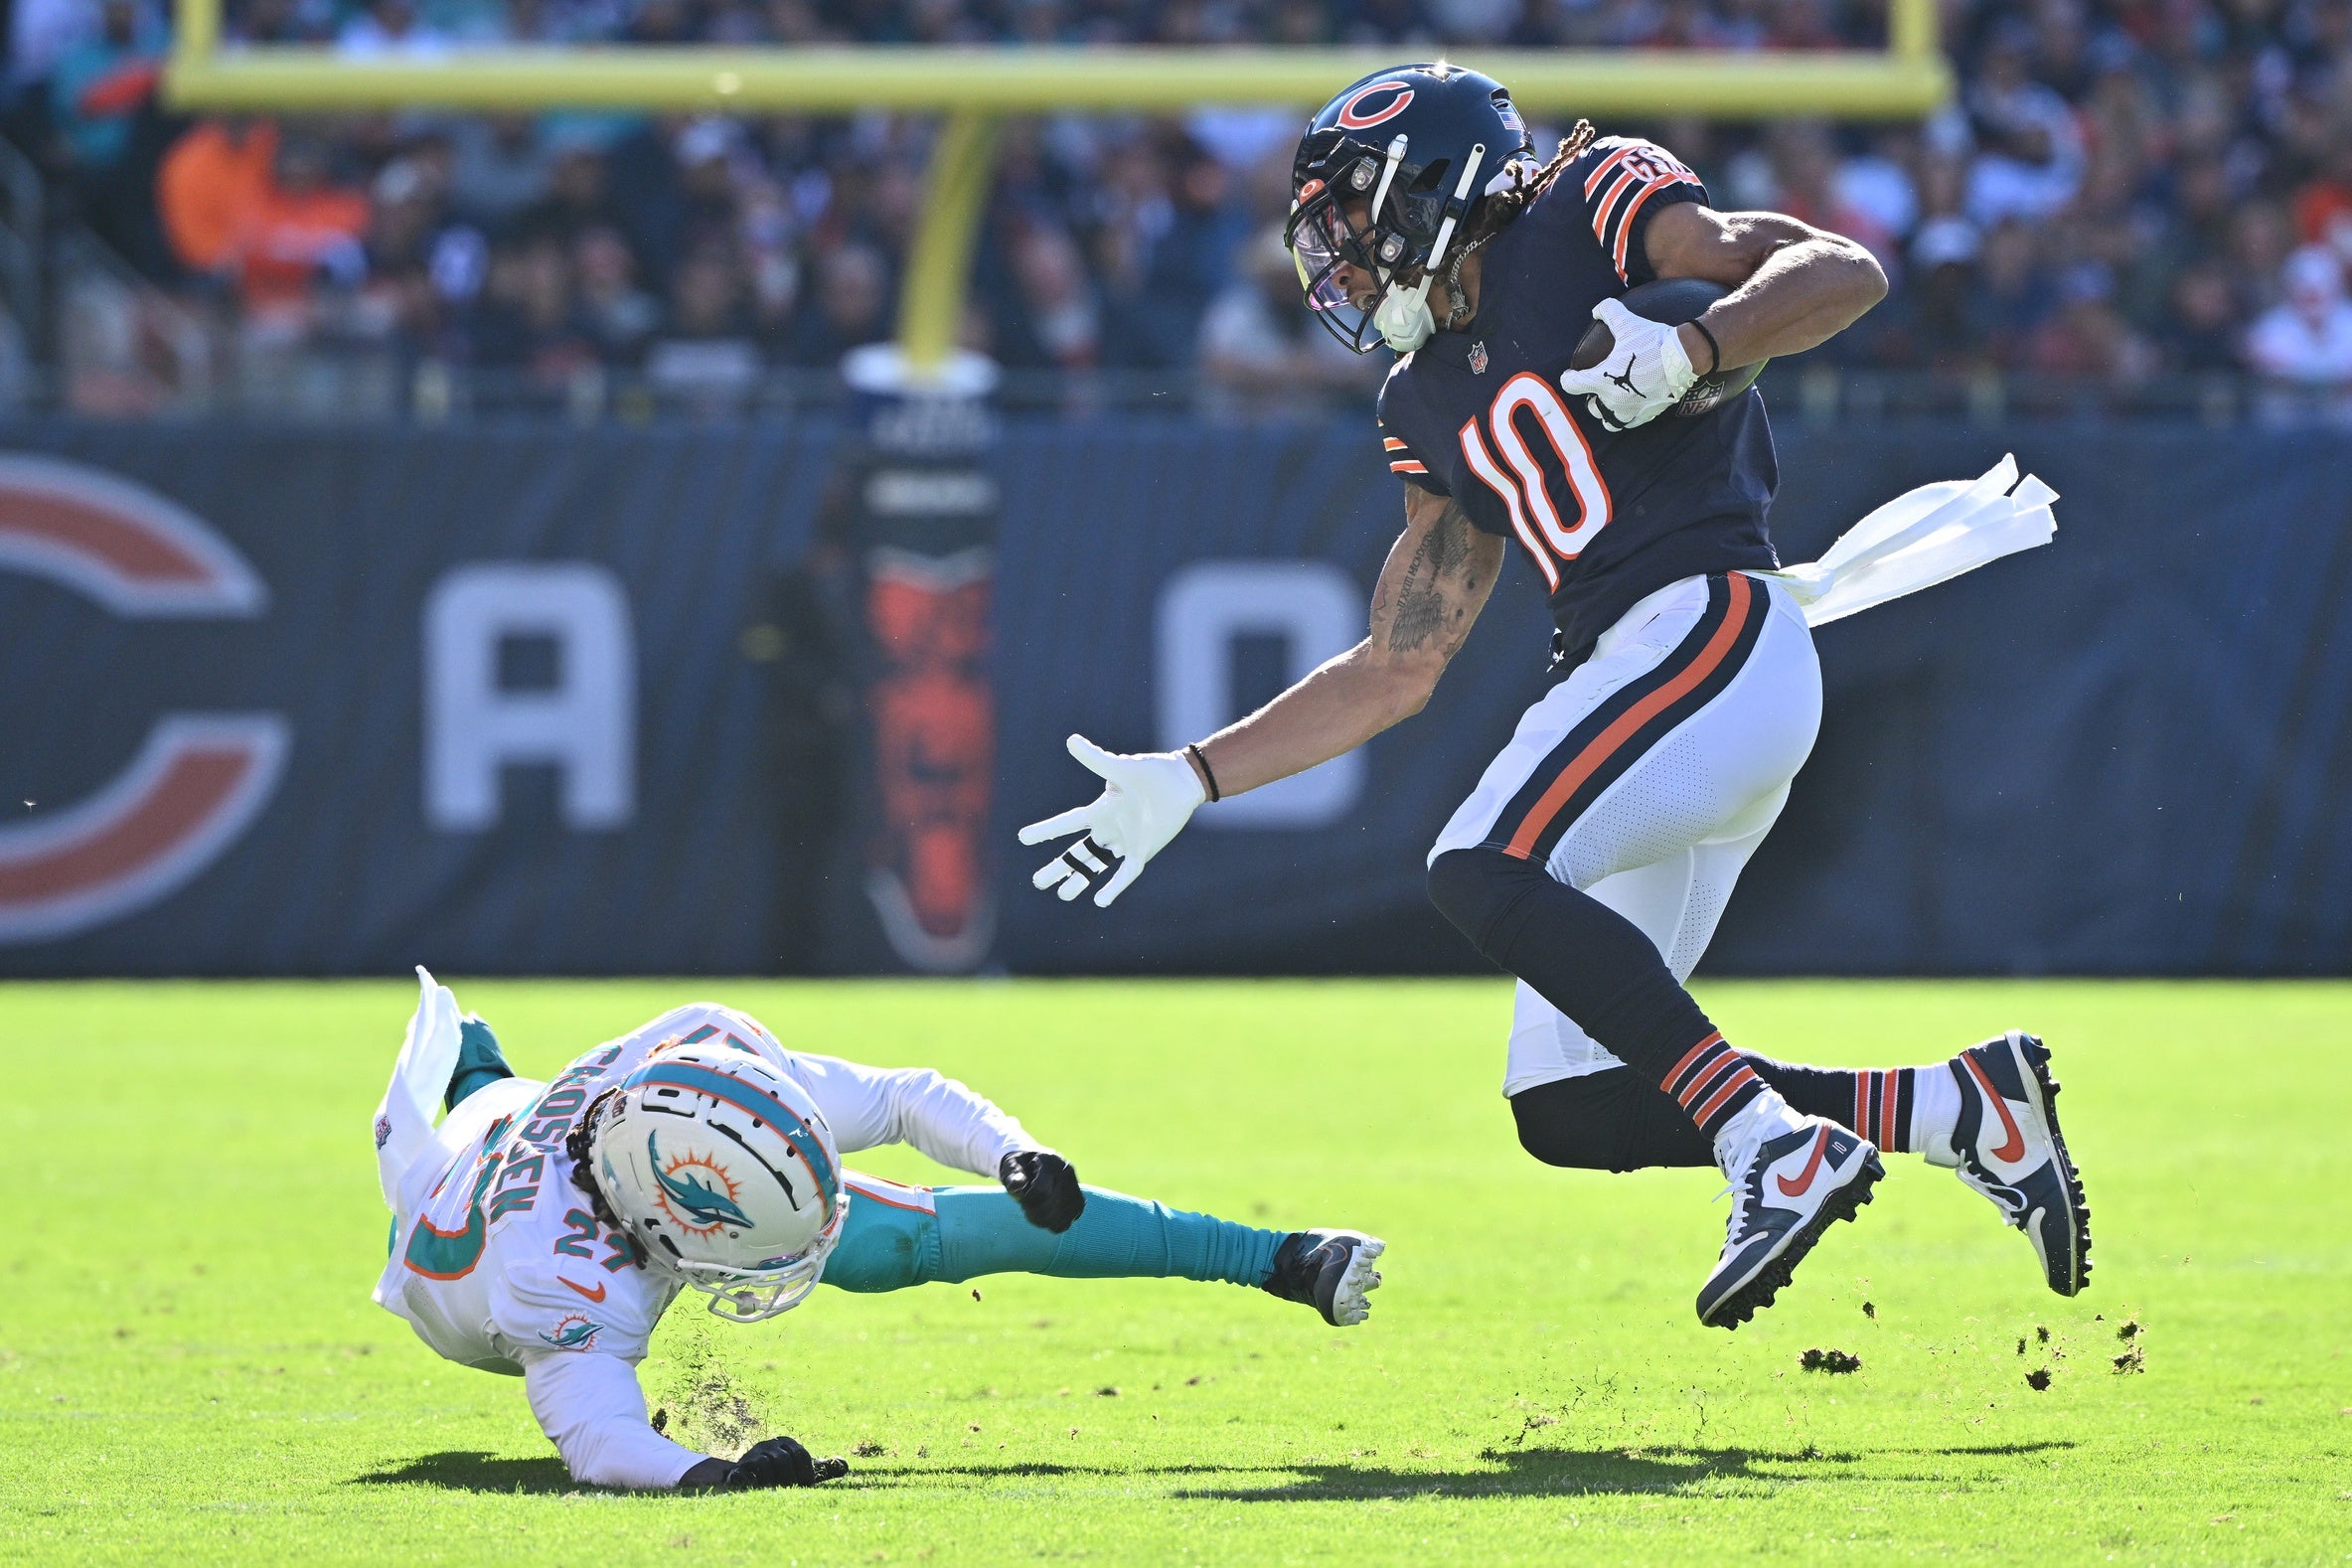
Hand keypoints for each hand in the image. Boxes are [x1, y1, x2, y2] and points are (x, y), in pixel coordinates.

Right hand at [725, 1435, 848, 1489]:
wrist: (749, 1477)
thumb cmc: (783, 1474)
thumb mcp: (803, 1470)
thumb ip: (822, 1468)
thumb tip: (846, 1465)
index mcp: (787, 1443)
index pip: (799, 1453)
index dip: (805, 1472)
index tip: (807, 1485)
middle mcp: (770, 1445)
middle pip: (782, 1458)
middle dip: (789, 1478)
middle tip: (792, 1491)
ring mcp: (753, 1455)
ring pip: (764, 1464)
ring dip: (772, 1481)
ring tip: (776, 1492)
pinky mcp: (738, 1468)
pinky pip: (745, 1472)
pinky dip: (753, 1481)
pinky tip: (759, 1490)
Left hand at [999, 1149, 1084, 1232]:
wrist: (1035, 1162)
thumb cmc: (1020, 1166)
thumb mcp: (1011, 1165)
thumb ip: (1013, 1174)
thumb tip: (1017, 1184)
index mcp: (1050, 1160)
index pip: (1040, 1192)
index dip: (1026, 1200)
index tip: (1021, 1195)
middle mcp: (1067, 1172)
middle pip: (1050, 1208)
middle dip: (1032, 1212)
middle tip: (1025, 1204)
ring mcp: (1075, 1187)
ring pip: (1059, 1219)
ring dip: (1041, 1220)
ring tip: (1034, 1208)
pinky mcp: (1078, 1202)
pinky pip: (1065, 1223)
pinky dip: (1051, 1224)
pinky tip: (1045, 1214)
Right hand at [1018, 735, 1205, 907]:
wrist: (1182, 783)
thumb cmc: (1150, 773)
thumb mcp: (1119, 768)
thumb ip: (1095, 759)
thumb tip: (1071, 740)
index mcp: (1100, 810)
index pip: (1067, 824)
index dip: (1045, 830)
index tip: (1022, 838)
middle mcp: (1108, 829)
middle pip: (1077, 853)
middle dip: (1058, 867)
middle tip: (1038, 882)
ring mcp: (1124, 842)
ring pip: (1096, 866)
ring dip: (1079, 880)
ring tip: (1063, 895)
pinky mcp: (1142, 851)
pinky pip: (1125, 873)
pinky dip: (1114, 887)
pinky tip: (1100, 902)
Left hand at [1556, 297, 1697, 430]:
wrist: (1684, 357)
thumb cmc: (1651, 342)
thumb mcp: (1627, 322)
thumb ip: (1608, 311)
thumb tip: (1597, 310)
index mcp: (1601, 381)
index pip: (1572, 385)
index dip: (1568, 379)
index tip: (1570, 374)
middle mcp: (1612, 400)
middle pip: (1592, 408)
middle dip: (1591, 397)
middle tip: (1598, 385)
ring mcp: (1630, 410)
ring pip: (1610, 421)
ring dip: (1608, 412)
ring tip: (1613, 400)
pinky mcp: (1647, 414)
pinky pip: (1631, 423)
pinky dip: (1628, 416)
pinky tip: (1632, 404)